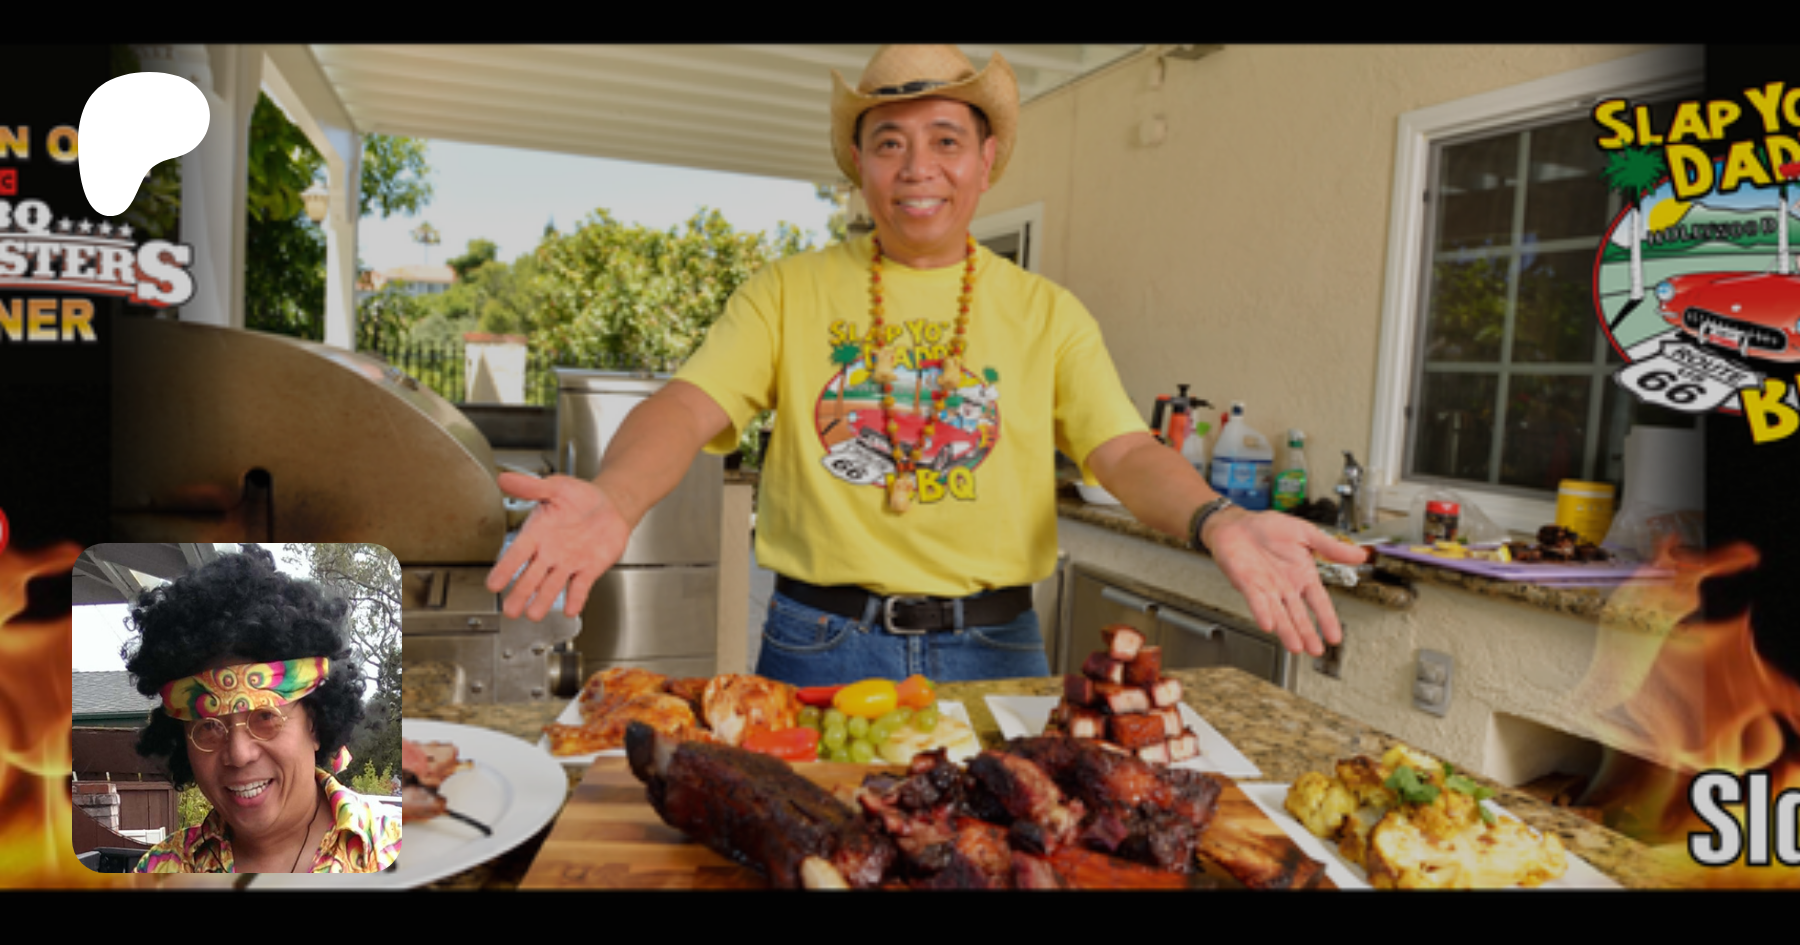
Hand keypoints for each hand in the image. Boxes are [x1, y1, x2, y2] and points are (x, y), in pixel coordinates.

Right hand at [486, 471, 631, 620]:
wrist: (610, 504)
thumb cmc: (580, 496)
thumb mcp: (555, 487)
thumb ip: (531, 487)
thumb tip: (504, 478)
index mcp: (537, 533)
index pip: (516, 554)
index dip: (505, 569)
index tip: (493, 584)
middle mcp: (549, 553)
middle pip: (531, 577)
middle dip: (520, 593)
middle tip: (510, 610)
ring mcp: (569, 563)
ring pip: (552, 586)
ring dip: (543, 600)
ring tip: (533, 615)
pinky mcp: (589, 569)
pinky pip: (580, 586)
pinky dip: (575, 598)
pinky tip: (570, 609)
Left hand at [1201, 507, 1365, 656]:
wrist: (1237, 523)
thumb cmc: (1268, 528)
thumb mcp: (1306, 534)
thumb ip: (1331, 547)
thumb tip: (1360, 555)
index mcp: (1302, 576)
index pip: (1319, 602)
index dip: (1327, 619)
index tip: (1335, 637)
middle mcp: (1285, 587)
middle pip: (1299, 615)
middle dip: (1307, 633)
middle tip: (1315, 650)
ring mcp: (1266, 588)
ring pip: (1279, 614)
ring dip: (1287, 631)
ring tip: (1296, 647)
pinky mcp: (1247, 584)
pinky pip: (1256, 601)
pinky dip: (1262, 612)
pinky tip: (1269, 625)